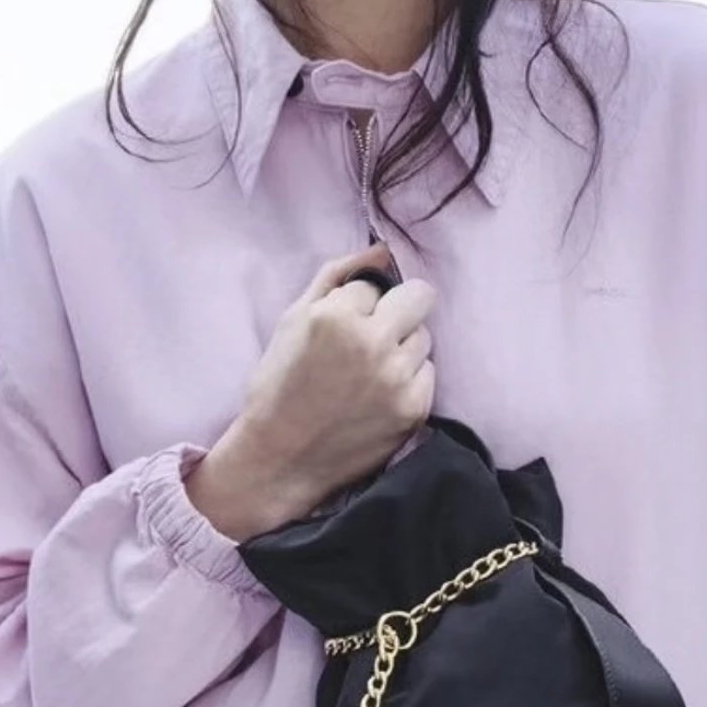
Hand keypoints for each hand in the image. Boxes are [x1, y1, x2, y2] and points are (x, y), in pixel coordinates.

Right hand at [191, 242, 436, 536]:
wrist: (279, 459)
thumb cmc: (279, 385)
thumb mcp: (292, 319)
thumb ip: (337, 275)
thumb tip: (382, 248)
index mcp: (336, 316)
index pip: (374, 283)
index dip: (356, 304)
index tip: (339, 329)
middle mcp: (373, 344)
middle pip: (420, 296)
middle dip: (399, 309)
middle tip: (374, 335)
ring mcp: (397, 379)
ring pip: (424, 336)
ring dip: (403, 347)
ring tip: (369, 373)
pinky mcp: (414, 409)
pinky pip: (428, 373)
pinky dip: (408, 380)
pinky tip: (378, 396)